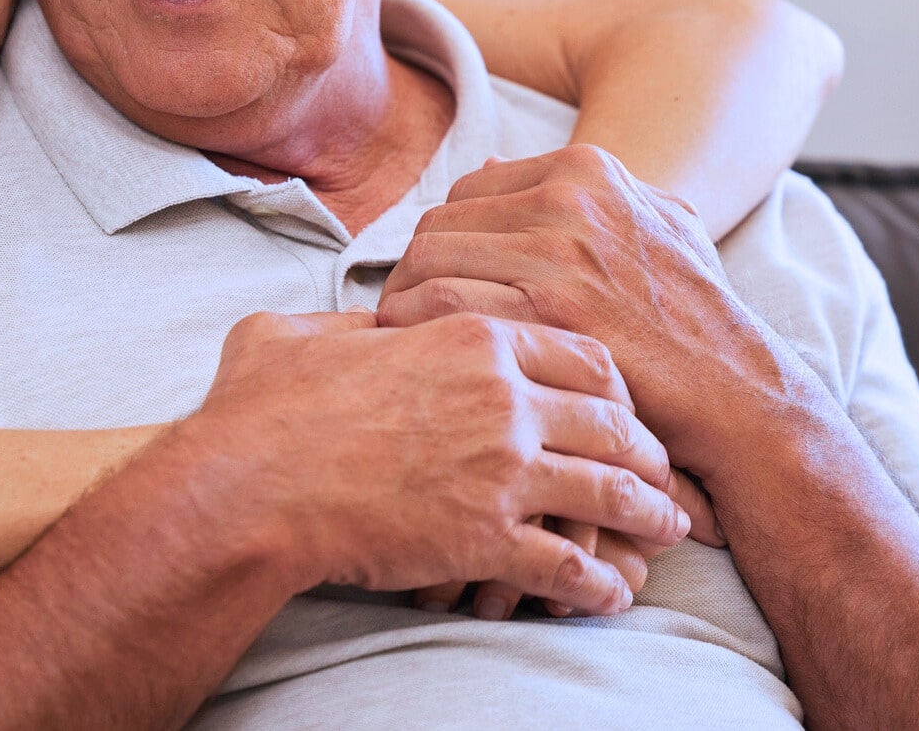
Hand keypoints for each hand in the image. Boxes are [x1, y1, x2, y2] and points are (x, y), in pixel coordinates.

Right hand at [186, 308, 691, 617]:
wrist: (251, 485)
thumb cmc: (265, 407)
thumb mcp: (307, 334)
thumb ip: (355, 324)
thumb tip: (366, 324)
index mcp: (471, 337)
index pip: (580, 353)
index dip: (613, 383)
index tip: (621, 404)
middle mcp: (503, 399)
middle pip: (613, 419)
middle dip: (647, 448)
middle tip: (661, 469)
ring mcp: (502, 469)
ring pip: (610, 489)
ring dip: (646, 515)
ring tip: (668, 531)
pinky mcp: (488, 537)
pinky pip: (569, 563)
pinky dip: (599, 584)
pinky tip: (611, 594)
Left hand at [379, 145, 789, 476]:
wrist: (739, 395)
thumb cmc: (696, 318)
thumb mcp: (661, 227)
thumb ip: (586, 190)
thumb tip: (491, 164)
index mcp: (587, 170)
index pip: (467, 192)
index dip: (449, 243)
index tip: (444, 285)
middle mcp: (569, 199)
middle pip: (437, 223)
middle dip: (416, 272)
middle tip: (411, 317)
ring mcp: (556, 253)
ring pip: (426, 260)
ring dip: (405, 302)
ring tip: (408, 340)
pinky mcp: (543, 312)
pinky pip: (438, 303)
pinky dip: (414, 328)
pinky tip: (423, 359)